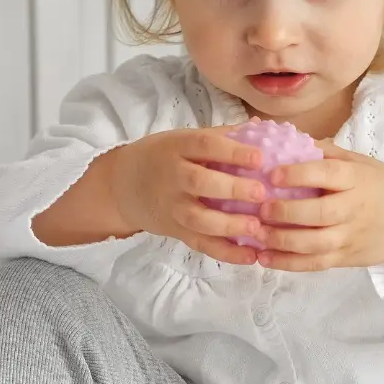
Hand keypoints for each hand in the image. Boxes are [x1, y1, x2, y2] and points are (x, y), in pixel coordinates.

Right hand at [104, 125, 268, 264]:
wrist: (122, 185)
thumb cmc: (164, 157)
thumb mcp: (183, 139)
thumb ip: (221, 136)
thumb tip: (261, 127)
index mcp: (177, 147)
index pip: (204, 145)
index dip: (232, 152)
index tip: (260, 158)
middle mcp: (172, 176)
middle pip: (199, 182)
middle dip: (231, 188)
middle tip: (261, 193)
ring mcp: (172, 207)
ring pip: (198, 218)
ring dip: (229, 225)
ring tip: (257, 227)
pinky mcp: (175, 231)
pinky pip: (200, 244)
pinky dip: (225, 253)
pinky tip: (250, 256)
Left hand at [254, 141, 383, 272]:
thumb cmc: (382, 187)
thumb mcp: (362, 163)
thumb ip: (328, 153)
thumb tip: (287, 138)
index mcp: (358, 179)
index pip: (327, 174)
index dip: (299, 174)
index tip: (271, 173)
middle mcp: (355, 209)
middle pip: (319, 213)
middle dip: (286, 212)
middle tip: (260, 206)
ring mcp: (351, 237)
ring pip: (314, 244)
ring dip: (282, 240)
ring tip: (255, 233)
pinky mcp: (346, 259)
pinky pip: (315, 264)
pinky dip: (288, 263)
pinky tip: (264, 257)